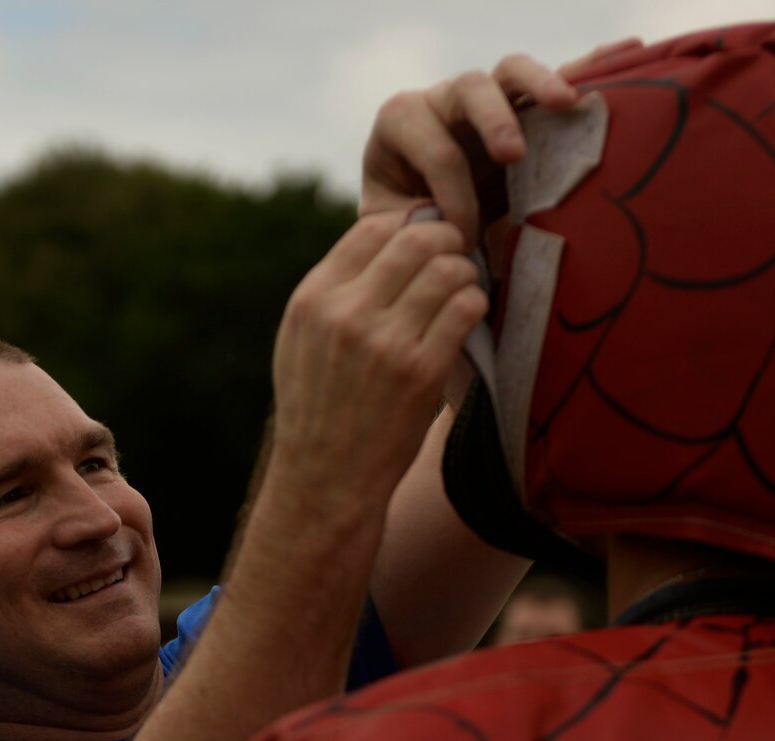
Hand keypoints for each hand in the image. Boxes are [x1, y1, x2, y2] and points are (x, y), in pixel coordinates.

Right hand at [267, 211, 488, 506]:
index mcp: (312, 300)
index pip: (372, 228)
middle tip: (456, 257)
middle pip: (416, 240)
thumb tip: (387, 237)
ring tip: (463, 289)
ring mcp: (384, 343)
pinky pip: (465, 309)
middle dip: (446, 241)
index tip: (424, 243)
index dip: (408, 227)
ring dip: (466, 274)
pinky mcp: (421, 371)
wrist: (325, 479)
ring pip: (448, 270)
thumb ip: (332, 292)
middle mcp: (345, 315)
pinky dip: (475, 304)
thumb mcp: (300, 341)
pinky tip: (468, 317)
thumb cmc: (317, 408)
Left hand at [359, 39, 643, 244]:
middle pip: (469, 88)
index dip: (451, 194)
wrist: (416, 223)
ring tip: (568, 103)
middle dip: (493, 119)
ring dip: (542, 84)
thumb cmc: (403, 227)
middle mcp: (443, 100)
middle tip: (513, 155)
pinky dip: (593, 66)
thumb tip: (446, 242)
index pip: (433, 149)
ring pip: (513, 73)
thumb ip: (410, 234)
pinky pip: (560, 77)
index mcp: (401, 124)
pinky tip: (632, 53)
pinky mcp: (524, 107)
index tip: (464, 236)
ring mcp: (488, 99)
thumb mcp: (394, 232)